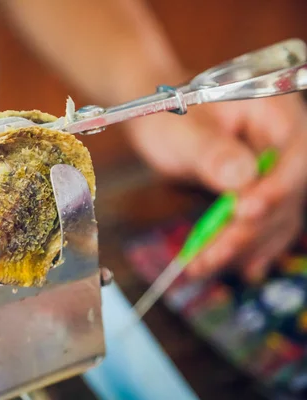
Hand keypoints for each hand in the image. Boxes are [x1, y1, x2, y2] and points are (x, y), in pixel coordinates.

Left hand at [126, 93, 306, 282]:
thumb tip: (243, 177)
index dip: (275, 187)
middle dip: (250, 228)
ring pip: (274, 217)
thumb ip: (211, 152)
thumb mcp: (183, 131)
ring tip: (204, 265)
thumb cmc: (168, 116)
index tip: (245, 211)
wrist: (157, 123)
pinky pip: (262, 225)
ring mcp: (275, 173)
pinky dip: (242, 247)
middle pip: (286, 193)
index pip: (294, 153)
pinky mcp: (260, 196)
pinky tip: (229, 267)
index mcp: (275, 113)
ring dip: (242, 246)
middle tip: (214, 253)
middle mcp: (284, 144)